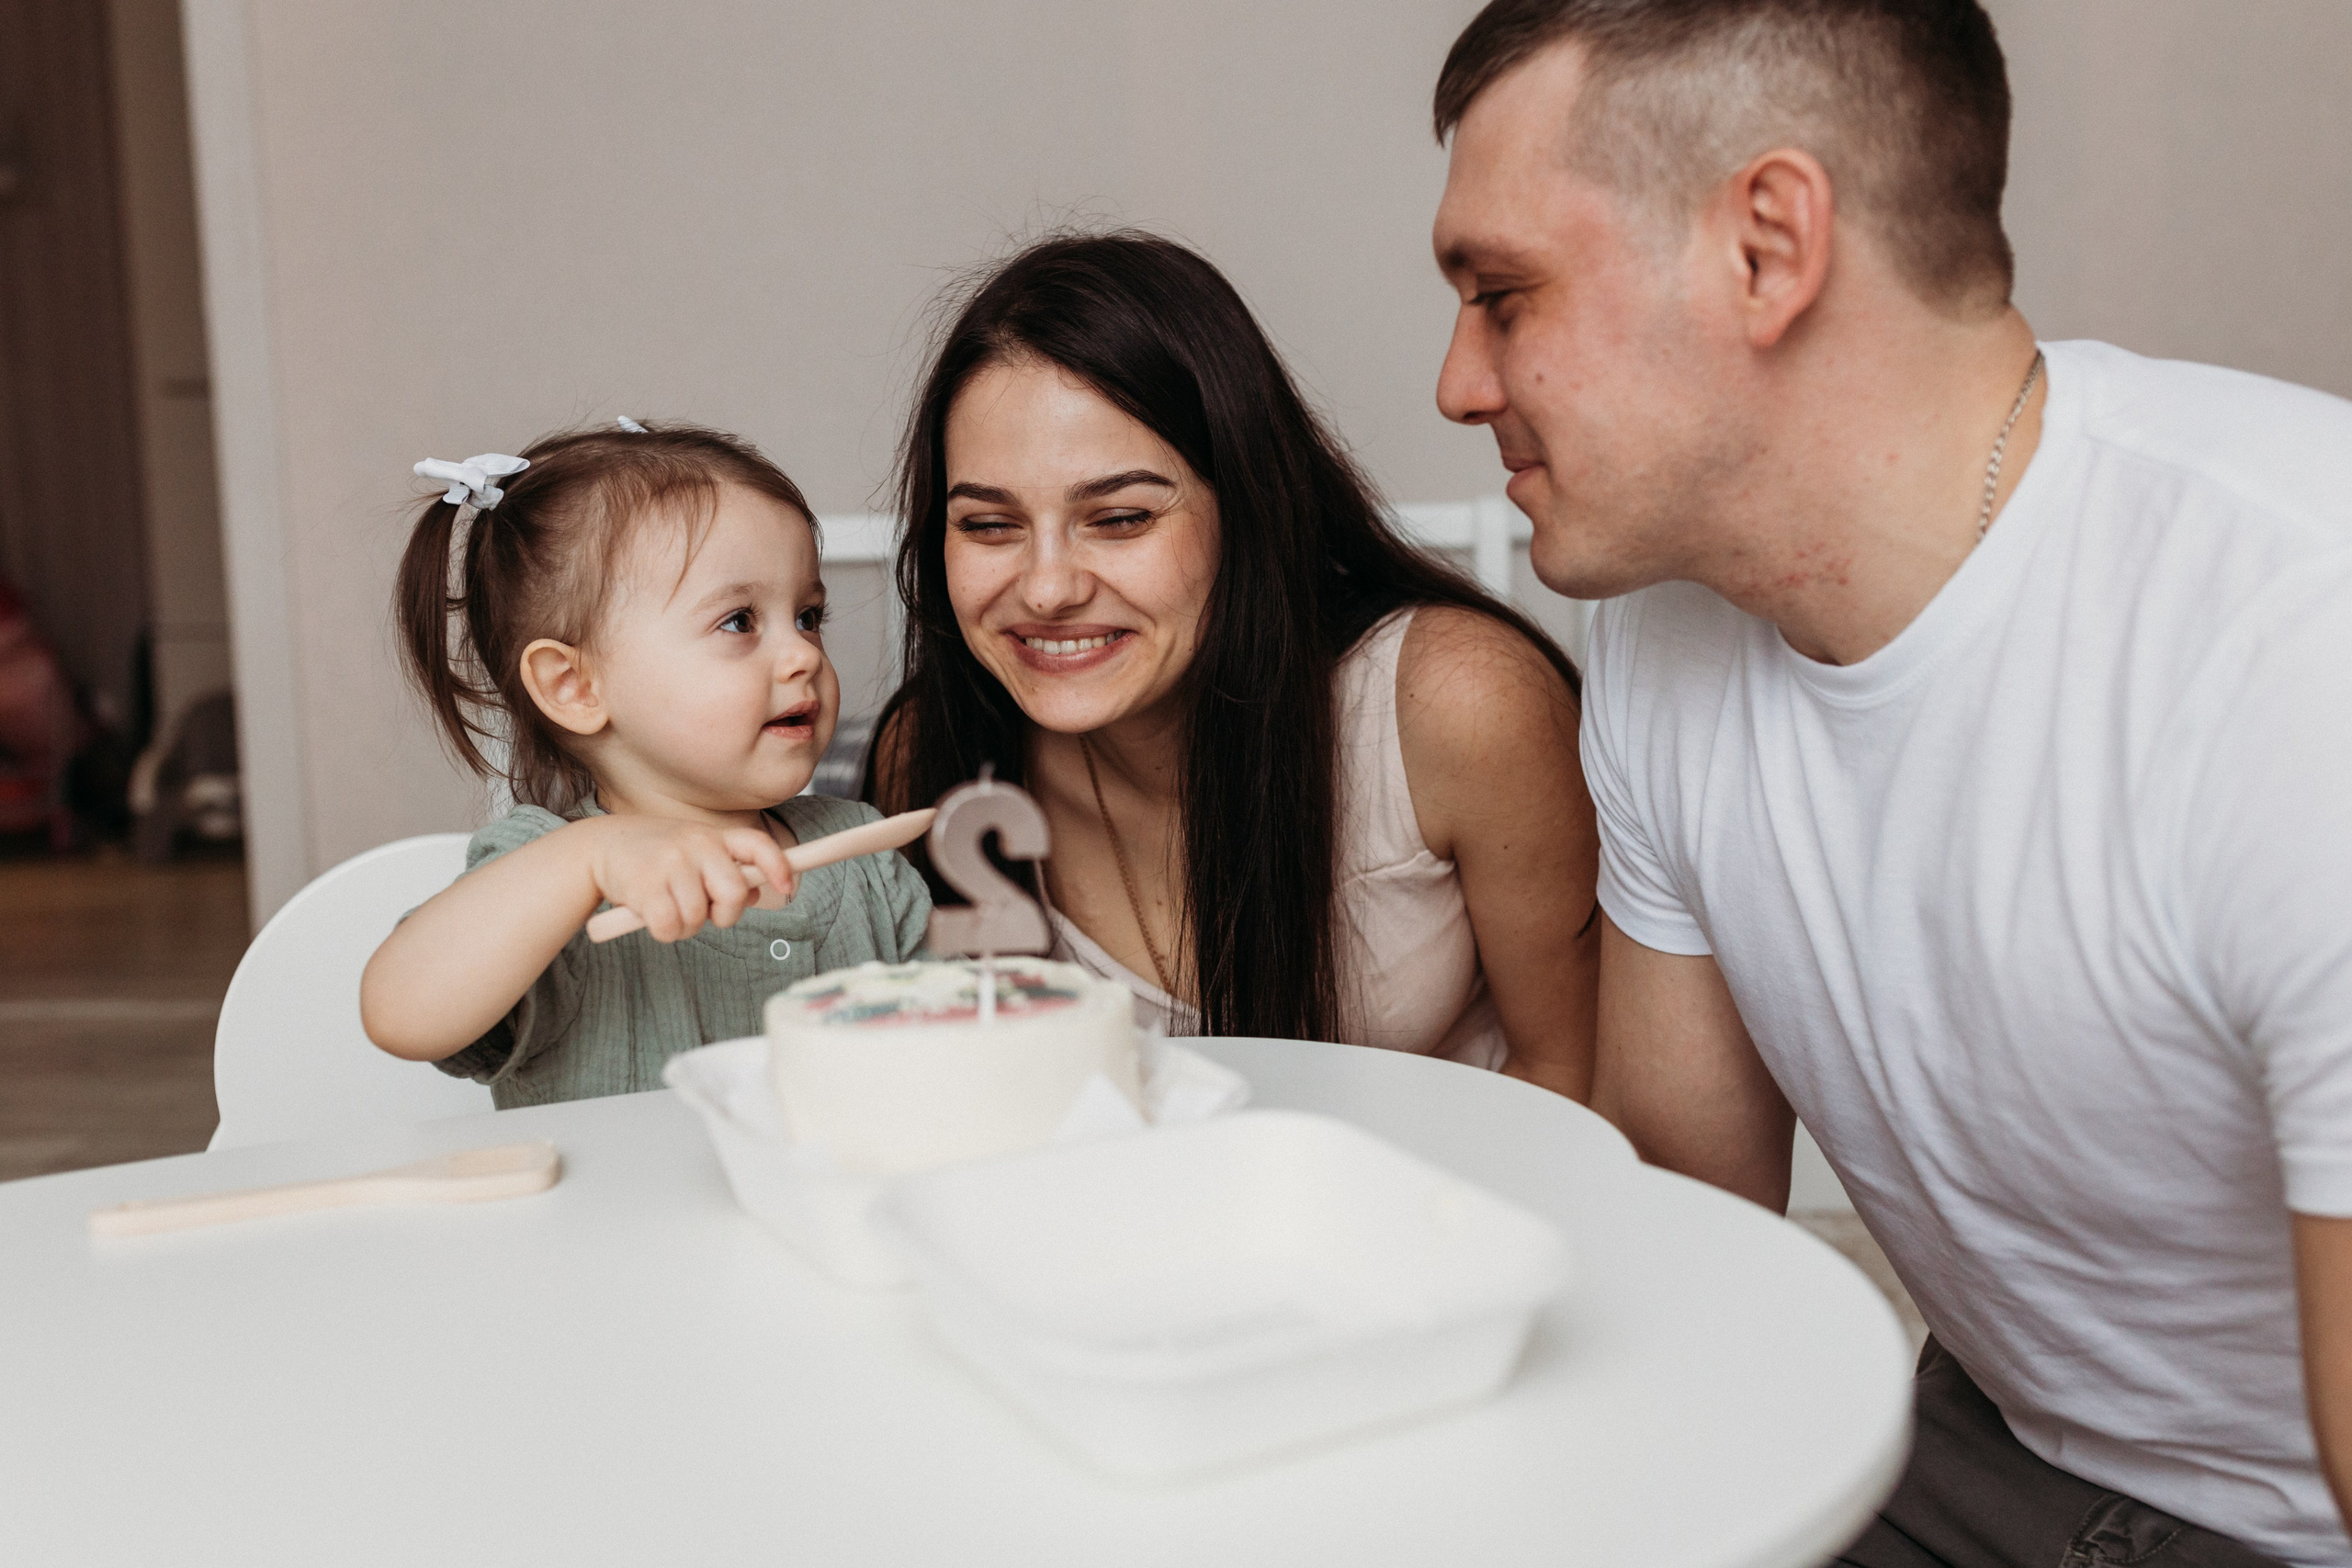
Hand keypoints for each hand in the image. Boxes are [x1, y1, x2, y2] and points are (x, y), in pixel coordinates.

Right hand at [580, 816, 797, 942]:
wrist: (601, 846)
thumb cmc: (657, 855)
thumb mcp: (695, 853)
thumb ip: (727, 870)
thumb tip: (760, 891)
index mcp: (713, 836)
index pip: (758, 845)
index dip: (779, 866)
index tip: (788, 887)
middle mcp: (696, 845)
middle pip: (735, 893)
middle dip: (725, 915)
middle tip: (705, 913)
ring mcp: (671, 864)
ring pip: (699, 918)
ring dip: (687, 926)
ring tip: (669, 908)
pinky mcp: (645, 887)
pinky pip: (671, 928)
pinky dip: (665, 932)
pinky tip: (651, 914)